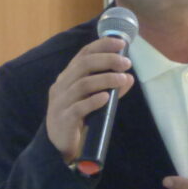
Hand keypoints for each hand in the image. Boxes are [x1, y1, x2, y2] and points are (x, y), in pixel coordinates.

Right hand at [46, 37, 134, 163]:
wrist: (59, 145)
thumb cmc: (78, 117)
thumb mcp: (94, 99)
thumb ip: (110, 88)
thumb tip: (128, 77)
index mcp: (68, 77)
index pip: (83, 54)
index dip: (102, 45)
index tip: (121, 43)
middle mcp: (61, 86)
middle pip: (83, 65)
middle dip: (107, 60)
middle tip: (126, 63)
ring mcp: (60, 102)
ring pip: (83, 84)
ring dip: (106, 79)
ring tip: (122, 79)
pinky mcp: (63, 119)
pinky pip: (79, 108)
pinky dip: (94, 101)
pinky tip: (106, 98)